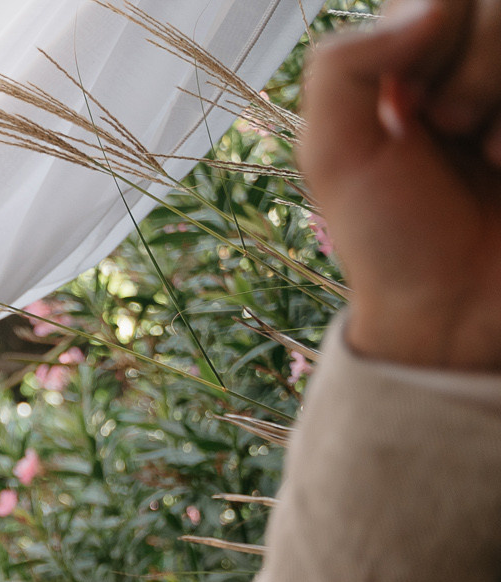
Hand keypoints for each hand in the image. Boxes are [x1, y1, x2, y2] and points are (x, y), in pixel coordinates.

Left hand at [302, 0, 500, 369]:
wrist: (455, 316)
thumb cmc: (391, 238)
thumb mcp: (333, 152)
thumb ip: (344, 64)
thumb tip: (436, 2)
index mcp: (423, 55)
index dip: (436, 39)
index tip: (407, 107)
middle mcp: (487, 62)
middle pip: (500, 7)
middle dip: (475, 71)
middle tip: (449, 134)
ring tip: (489, 156)